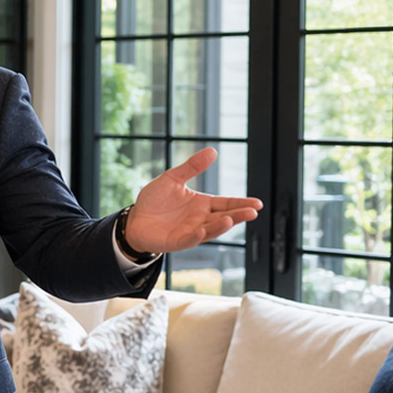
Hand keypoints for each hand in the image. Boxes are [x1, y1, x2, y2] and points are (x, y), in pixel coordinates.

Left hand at [127, 147, 263, 253]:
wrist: (135, 218)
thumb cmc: (155, 200)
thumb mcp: (172, 179)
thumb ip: (191, 167)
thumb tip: (212, 151)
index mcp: (203, 204)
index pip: (226, 203)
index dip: (241, 203)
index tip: (258, 204)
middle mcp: (201, 219)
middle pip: (224, 217)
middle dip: (238, 216)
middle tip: (253, 212)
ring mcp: (190, 232)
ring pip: (210, 230)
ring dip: (220, 226)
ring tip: (229, 219)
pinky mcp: (176, 241)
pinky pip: (189, 240)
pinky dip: (196, 236)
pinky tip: (202, 231)